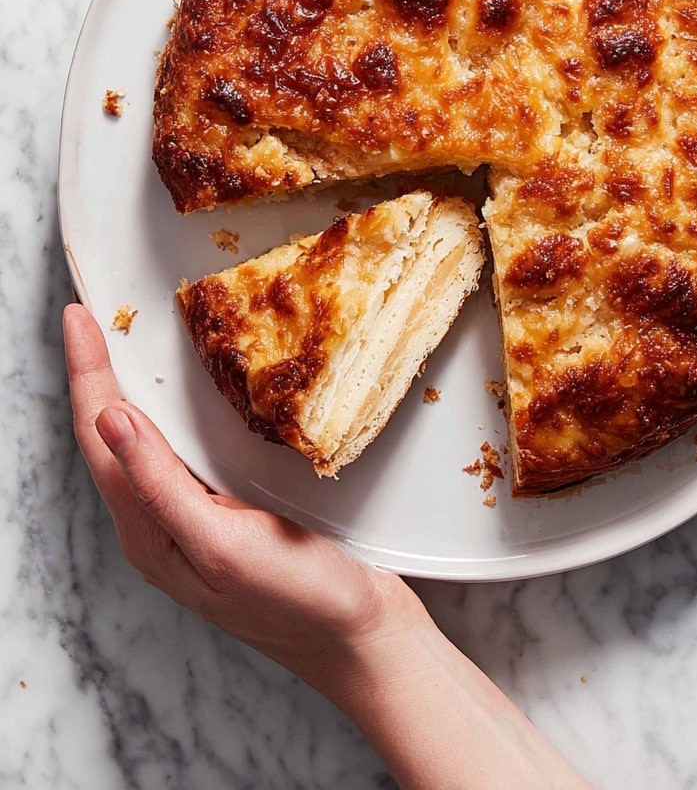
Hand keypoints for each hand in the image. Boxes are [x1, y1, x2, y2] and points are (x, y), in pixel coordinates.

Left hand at [65, 303, 591, 788]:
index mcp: (149, 531)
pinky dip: (172, 413)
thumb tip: (112, 420)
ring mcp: (193, 518)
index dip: (86, 373)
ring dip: (129, 390)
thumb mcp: (222, 546)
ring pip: (144, 442)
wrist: (359, 637)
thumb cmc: (296, 601)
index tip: (79, 317)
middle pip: (111, 436)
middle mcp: (160, 523)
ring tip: (124, 344)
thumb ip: (161, 486)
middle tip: (92, 319)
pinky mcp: (228, 512)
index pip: (100, 438)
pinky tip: (190, 396)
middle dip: (96, 375)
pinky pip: (182, 452)